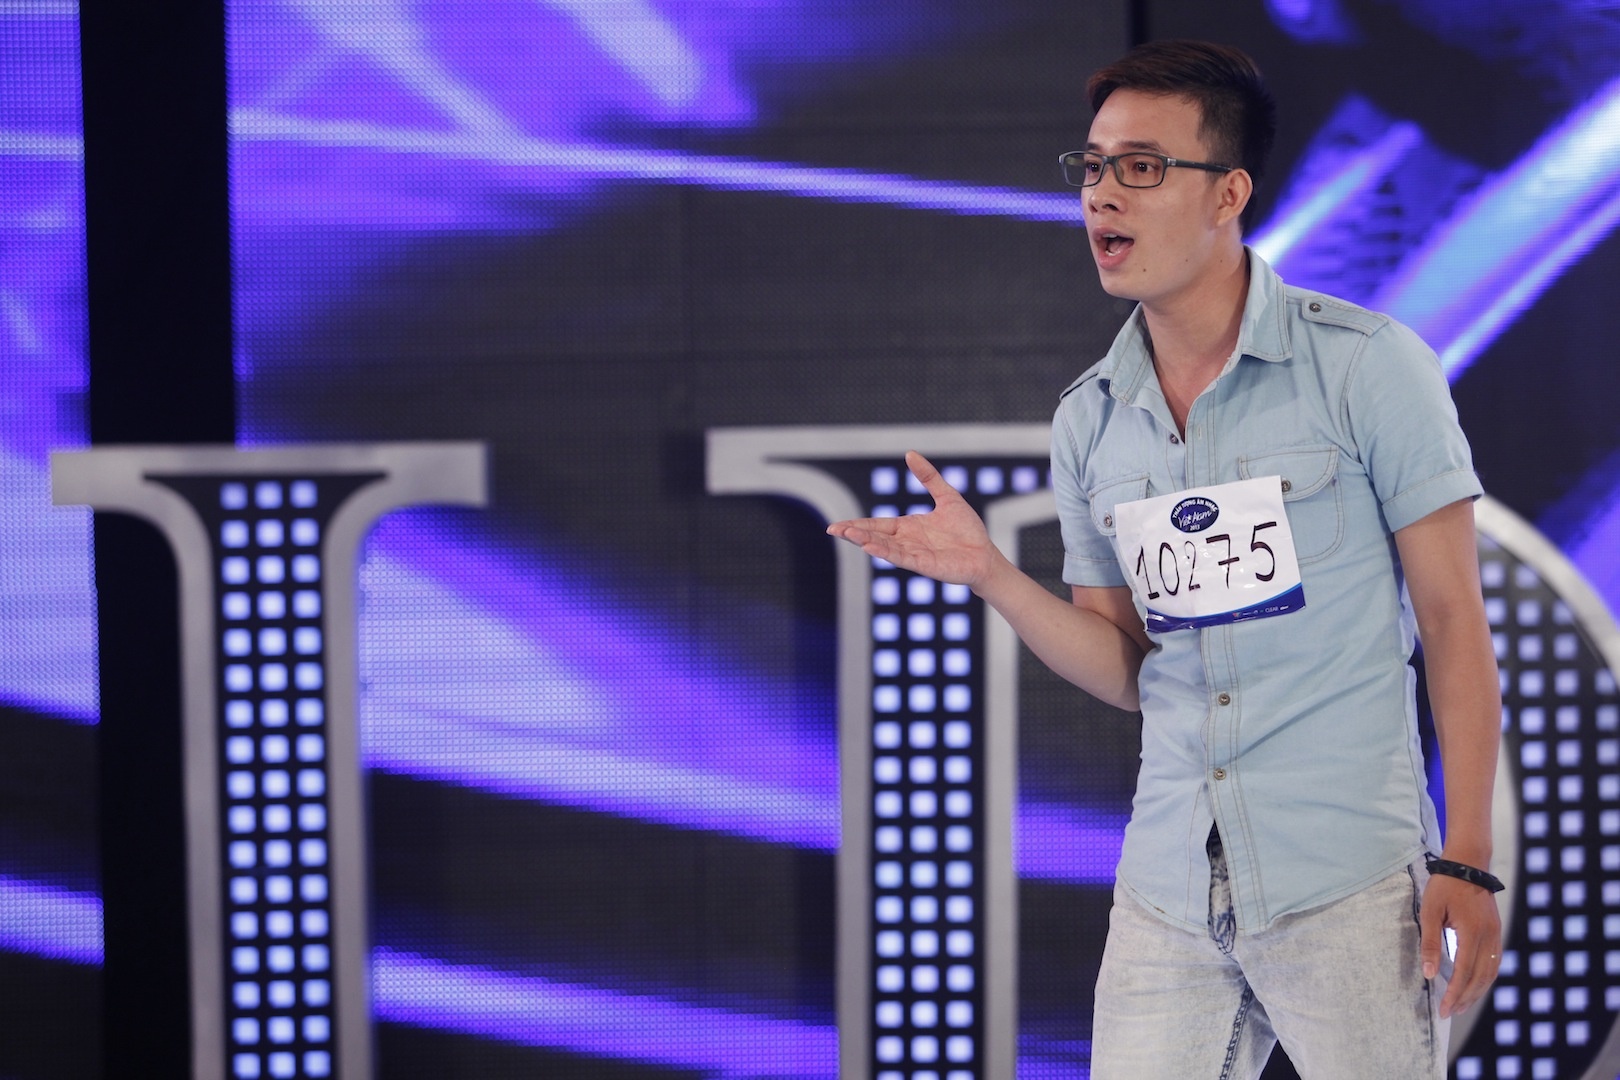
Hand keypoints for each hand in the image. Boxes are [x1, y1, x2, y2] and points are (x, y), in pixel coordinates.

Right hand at [825, 451, 996, 588]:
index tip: (837, 526)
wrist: (985, 554)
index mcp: (908, 527)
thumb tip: (910, 453)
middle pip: (875, 536)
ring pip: (884, 547)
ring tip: (848, 535)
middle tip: (833, 530)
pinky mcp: (924, 565)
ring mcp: (914, 554)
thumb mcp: (947, 496)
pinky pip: (902, 558)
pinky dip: (886, 553)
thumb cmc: (967, 529)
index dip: (857, 524)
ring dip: (866, 541)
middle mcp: (907, 541)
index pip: (876, 525)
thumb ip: (928, 477)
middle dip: (854, 533)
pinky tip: (871, 548)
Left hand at [1419, 871, 1501, 1017]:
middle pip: (1480, 978)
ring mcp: (1496, 934)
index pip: (1464, 972)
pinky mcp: (1496, 932)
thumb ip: (1430, 943)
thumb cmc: (1445, 886)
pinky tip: (1475, 985)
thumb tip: (1428, 973)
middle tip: (1450, 1013)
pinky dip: (1485, 978)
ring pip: (1490, 973)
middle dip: (1465, 998)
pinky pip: (1494, 962)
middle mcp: (1489, 937)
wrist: (1468, 864)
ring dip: (1477, 991)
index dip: (1454, 993)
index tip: (1444, 1009)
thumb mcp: (1431, 912)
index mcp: (1472, 932)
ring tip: (1461, 1005)